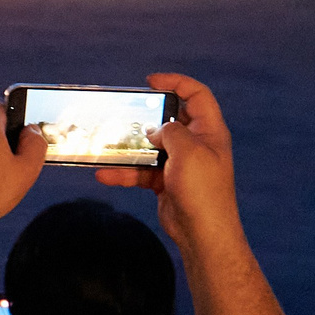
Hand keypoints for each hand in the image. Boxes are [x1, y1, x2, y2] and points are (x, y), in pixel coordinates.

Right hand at [94, 74, 241, 255]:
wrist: (202, 233)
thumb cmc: (202, 189)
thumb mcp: (188, 151)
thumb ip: (170, 131)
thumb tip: (155, 130)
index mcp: (209, 131)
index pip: (197, 96)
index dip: (177, 82)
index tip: (151, 81)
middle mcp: (196, 144)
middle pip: (170, 119)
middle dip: (148, 116)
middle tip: (128, 112)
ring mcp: (180, 164)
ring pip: (151, 146)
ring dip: (130, 147)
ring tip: (108, 144)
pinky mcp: (165, 181)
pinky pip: (141, 171)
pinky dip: (124, 172)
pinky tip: (105, 174)